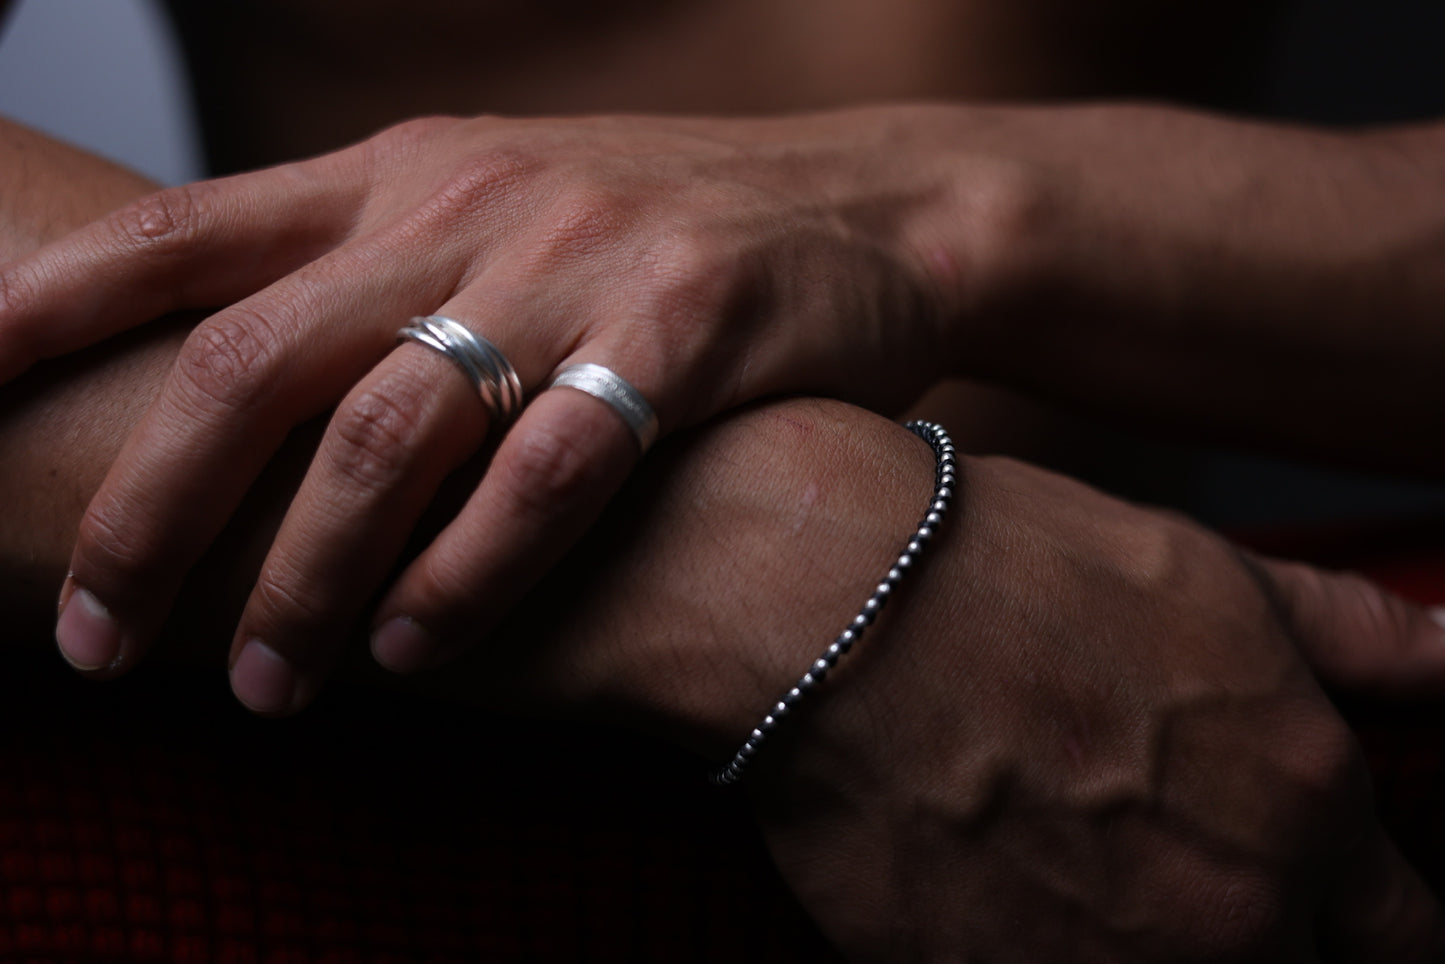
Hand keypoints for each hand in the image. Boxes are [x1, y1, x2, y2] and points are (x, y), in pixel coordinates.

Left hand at [0, 109, 987, 709]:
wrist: (866, 206)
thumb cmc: (657, 229)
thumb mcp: (496, 204)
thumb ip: (373, 265)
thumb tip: (232, 374)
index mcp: (400, 175)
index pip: (182, 233)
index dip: (46, 311)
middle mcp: (468, 208)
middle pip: (252, 364)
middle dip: (153, 518)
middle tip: (99, 645)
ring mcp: (577, 264)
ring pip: (389, 433)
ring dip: (305, 580)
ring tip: (267, 689)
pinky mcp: (685, 329)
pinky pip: (550, 472)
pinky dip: (469, 574)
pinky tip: (418, 648)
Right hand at [473, 400, 1444, 960]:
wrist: (832, 603)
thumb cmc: (1014, 564)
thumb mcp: (1208, 574)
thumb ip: (1353, 638)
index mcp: (1305, 803)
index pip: (1403, 936)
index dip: (1357, 919)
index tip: (1311, 901)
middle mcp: (1229, 911)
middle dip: (1242, 932)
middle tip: (1154, 869)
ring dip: (1133, 948)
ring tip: (1065, 871)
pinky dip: (1032, 955)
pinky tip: (992, 884)